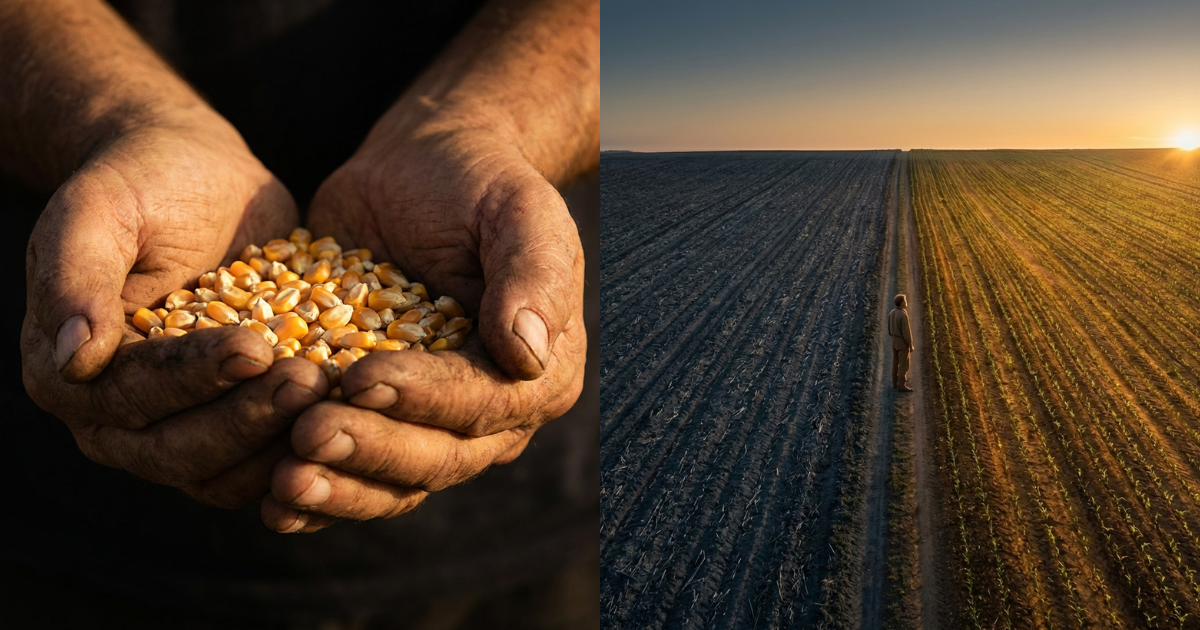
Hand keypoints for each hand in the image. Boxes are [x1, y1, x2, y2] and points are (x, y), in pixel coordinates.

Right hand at [21, 115, 327, 507]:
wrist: (198, 176)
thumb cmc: (141, 182)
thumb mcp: (98, 211)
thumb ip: (76, 279)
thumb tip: (72, 358)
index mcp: (69, 374)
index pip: (132, 396)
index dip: (192, 378)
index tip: (254, 347)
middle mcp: (119, 421)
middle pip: (180, 452)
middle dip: (247, 420)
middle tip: (309, 379)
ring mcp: (183, 430)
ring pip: (229, 473)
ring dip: (283, 442)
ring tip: (337, 391)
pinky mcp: (239, 426)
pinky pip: (272, 459)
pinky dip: (312, 446)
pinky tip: (360, 414)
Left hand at [261, 129, 586, 532]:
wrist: (417, 170)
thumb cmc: (475, 182)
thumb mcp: (517, 209)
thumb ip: (532, 274)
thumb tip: (526, 353)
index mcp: (538, 372)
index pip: (480, 402)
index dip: (420, 398)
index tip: (357, 378)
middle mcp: (492, 414)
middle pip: (435, 458)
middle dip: (370, 450)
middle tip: (307, 435)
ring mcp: (431, 425)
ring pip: (392, 482)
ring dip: (339, 488)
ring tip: (281, 483)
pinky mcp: (379, 422)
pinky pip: (352, 473)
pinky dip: (316, 495)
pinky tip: (267, 500)